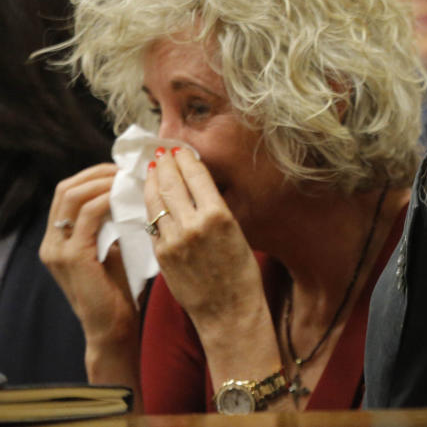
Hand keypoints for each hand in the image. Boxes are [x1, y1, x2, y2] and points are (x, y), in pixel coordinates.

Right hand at [40, 163, 138, 347]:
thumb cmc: (116, 291)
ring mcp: (57, 250)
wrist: (111, 329)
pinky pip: (86, 215)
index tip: (121, 170)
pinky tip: (126, 198)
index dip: (93, 175)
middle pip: (65, 189)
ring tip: (128, 181)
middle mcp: (50, 242)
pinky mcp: (72, 257)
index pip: (66, 192)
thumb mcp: (108, 250)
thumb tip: (125, 195)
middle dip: (98, 173)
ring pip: (72, 196)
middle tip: (126, 170)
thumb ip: (108, 225)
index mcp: (57, 240)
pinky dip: (107, 200)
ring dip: (103, 182)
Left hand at [143, 148, 266, 340]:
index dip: (185, 160)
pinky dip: (150, 205)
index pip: (196, 176)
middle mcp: (194, 225)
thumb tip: (198, 187)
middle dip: (165, 165)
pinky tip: (150, 197)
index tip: (179, 149)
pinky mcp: (162, 255)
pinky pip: (152, 223)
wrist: (229, 312)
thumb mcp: (237, 233)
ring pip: (156, 201)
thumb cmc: (241, 273)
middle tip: (161, 152)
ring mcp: (174, 240)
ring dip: (153, 182)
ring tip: (152, 169)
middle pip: (172, 184)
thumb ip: (214, 209)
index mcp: (218, 216)